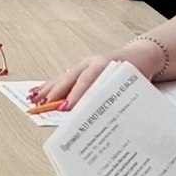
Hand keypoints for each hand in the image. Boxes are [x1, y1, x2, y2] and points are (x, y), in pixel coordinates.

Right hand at [30, 34, 165, 109]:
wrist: (141, 55)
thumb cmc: (138, 73)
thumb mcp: (134, 85)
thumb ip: (120, 98)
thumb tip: (107, 119)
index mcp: (106, 65)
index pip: (88, 81)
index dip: (77, 95)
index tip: (67, 108)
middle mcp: (92, 62)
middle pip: (71, 78)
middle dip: (57, 93)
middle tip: (45, 105)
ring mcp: (84, 64)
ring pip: (64, 77)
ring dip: (49, 89)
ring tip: (35, 100)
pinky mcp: (80, 68)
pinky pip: (63, 77)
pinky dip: (50, 85)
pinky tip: (38, 92)